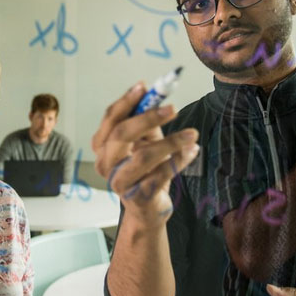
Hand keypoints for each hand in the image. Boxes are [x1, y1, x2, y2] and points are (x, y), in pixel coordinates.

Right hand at [91, 83, 198, 227]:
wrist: (147, 209)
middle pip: (121, 134)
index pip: (110, 119)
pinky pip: (161, 174)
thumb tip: (153, 93)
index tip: (145, 87)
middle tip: (173, 108)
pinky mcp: (138, 197)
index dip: (126, 101)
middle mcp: (105, 163)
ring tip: (192, 134)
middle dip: (148, 118)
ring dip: (171, 142)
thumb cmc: (144, 171)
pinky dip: (179, 160)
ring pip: (144, 156)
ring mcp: (119, 182)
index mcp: (102, 146)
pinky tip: (191, 152)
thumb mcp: (144, 142)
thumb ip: (145, 120)